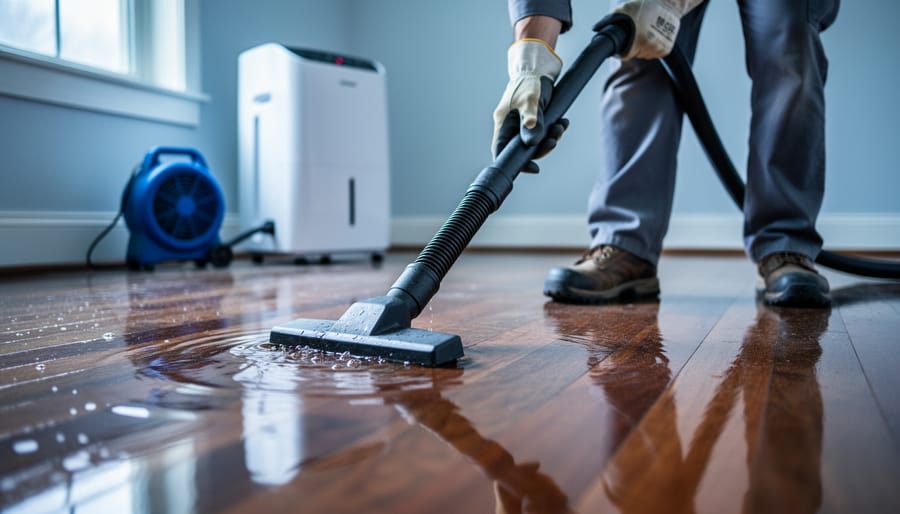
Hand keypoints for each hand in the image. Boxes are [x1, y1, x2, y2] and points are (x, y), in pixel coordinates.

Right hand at [492, 39, 566, 172]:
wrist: (537, 64)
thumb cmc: (530, 80)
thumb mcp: (531, 101)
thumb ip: (532, 123)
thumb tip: (532, 143)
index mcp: (503, 122)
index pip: (502, 150)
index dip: (515, 163)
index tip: (533, 168)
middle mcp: (510, 124)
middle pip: (522, 148)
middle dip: (541, 148)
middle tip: (554, 141)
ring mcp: (522, 121)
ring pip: (535, 140)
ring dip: (550, 138)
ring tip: (561, 127)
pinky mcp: (533, 117)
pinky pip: (542, 131)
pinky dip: (553, 129)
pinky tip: (562, 122)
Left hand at [613, 0, 703, 59]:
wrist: (668, 3)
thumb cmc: (645, 5)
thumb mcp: (623, 10)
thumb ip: (608, 20)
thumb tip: (596, 28)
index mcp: (640, 39)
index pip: (625, 55)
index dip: (622, 49)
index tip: (624, 42)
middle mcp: (651, 46)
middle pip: (635, 55)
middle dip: (634, 46)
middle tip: (637, 32)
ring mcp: (659, 48)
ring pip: (644, 55)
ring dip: (643, 47)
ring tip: (645, 32)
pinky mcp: (666, 49)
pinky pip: (654, 53)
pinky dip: (652, 47)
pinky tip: (652, 35)